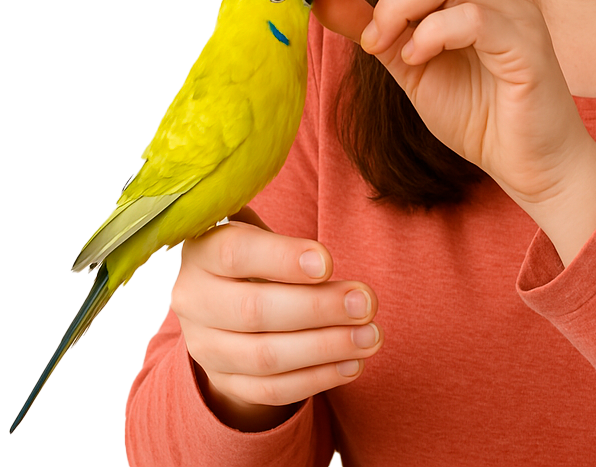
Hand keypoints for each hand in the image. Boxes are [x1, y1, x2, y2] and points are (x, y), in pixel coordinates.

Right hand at [171, 206, 382, 431]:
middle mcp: (194, 301)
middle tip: (366, 303)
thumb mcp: (262, 236)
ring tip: (370, 336)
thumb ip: (288, 245)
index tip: (329, 263)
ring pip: (266, 356)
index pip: (236, 253)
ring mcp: (205, 348)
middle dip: (319, 308)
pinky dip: (317, 378)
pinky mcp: (224, 383)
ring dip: (326, 347)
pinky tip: (353, 363)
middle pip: (255, 310)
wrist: (224, 306)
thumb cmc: (256, 258)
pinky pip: (273, 389)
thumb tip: (324, 263)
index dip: (283, 258)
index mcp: (203, 253)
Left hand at [304, 0, 595, 208]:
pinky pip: (472, 17)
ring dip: (396, 7)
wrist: (534, 166)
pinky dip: (433, 34)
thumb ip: (374, 31)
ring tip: (379, 46)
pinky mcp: (526, 42)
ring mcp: (512, 12)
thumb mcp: (411, 68)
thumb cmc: (483, 117)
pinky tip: (418, 59)